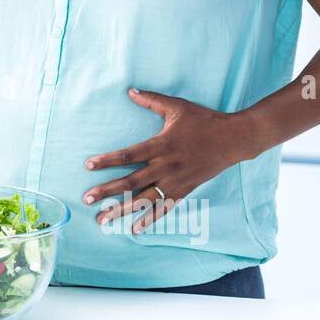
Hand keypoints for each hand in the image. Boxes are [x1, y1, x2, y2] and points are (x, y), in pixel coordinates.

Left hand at [82, 88, 260, 232]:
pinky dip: (149, 219)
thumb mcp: (177, 107)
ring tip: (102, 219)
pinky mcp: (184, 190)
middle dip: (107, 191)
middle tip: (86, 199)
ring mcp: (175, 181)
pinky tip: (134, 229)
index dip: (107, 160)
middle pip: (130, 182)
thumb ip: (152, 100)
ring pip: (144, 199)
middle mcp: (166, 166)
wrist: (233, 139)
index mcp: (161, 145)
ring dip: (122, 210)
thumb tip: (130, 90)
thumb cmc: (203, 120)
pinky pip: (164, 208)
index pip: (128, 155)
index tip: (88, 165)